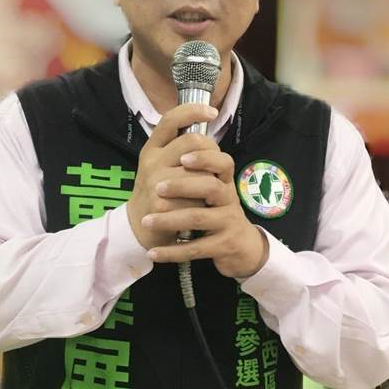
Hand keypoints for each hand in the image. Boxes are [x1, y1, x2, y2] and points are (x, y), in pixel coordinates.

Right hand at [127, 103, 218, 250]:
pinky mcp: (164, 205)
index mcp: (152, 148)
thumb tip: (207, 126)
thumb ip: (178, 148)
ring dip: (213, 177)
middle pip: (193, 141)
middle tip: (215, 164)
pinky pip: (198, 196)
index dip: (193, 110)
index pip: (171, 119)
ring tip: (211, 185)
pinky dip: (206, 201)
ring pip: (200, 168)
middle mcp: (152, 161)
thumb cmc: (157, 191)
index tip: (211, 112)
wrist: (139, 227)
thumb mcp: (160, 164)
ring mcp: (156, 182)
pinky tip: (203, 205)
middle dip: (212, 150)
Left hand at [139, 143, 269, 278]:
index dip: (204, 157)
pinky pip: (196, 249)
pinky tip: (153, 253)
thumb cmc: (217, 209)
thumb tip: (173, 134)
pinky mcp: (224, 246)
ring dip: (170, 220)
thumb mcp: (211, 185)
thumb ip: (195, 167)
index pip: (222, 161)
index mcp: (223, 180)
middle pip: (209, 186)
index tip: (182, 157)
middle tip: (157, 187)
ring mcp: (228, 223)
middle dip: (181, 186)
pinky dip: (172, 252)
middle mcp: (229, 198)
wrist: (241, 246)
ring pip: (198, 219)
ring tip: (147, 221)